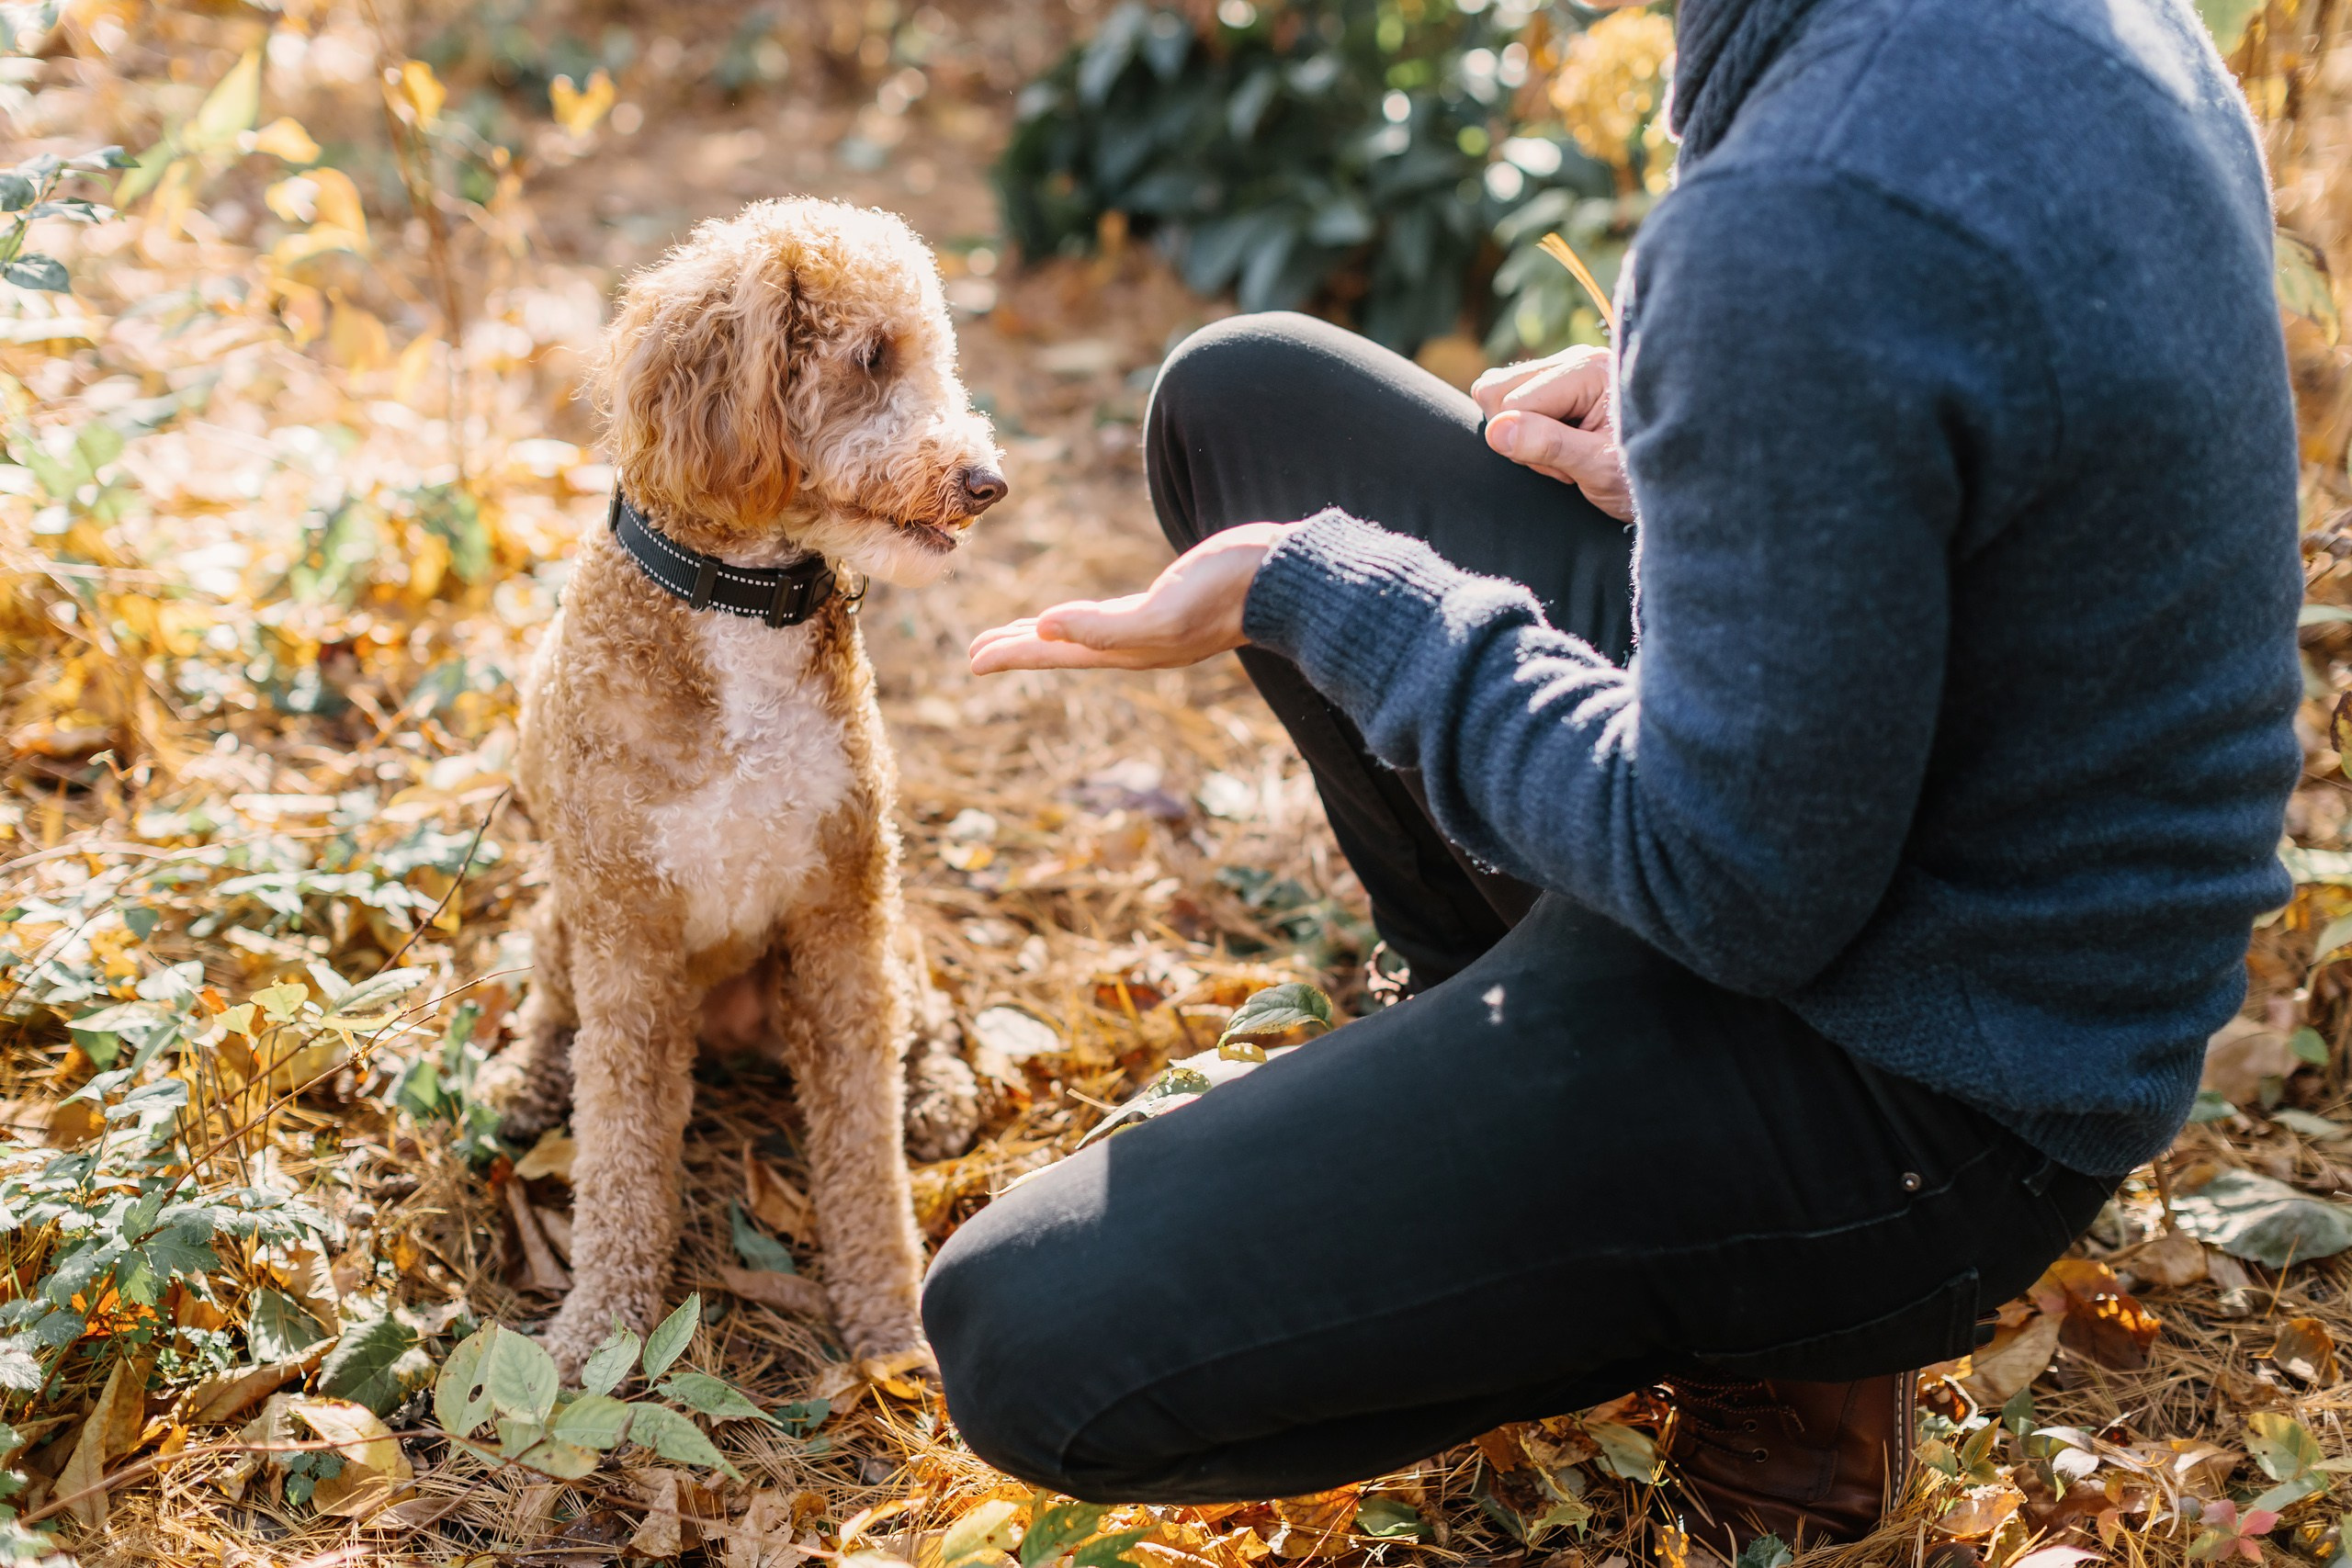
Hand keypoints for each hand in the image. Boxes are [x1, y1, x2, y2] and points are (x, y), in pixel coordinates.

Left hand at [969, 521, 1293, 674]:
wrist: (1284, 579)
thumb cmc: (1227, 595)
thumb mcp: (1164, 614)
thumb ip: (1105, 627)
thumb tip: (1047, 628)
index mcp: (1128, 648)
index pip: (1055, 653)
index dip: (1011, 655)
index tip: (971, 659)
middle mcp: (1135, 643)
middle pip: (1062, 649)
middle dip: (1019, 649)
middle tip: (976, 652)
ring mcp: (1152, 625)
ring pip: (1083, 635)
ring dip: (1047, 636)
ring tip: (1018, 635)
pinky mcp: (1168, 602)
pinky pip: (1108, 618)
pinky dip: (1081, 620)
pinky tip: (1077, 617)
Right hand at [1471, 345, 1634, 521]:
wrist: (1677, 485)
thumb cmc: (1641, 479)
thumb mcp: (1598, 468)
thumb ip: (1547, 445)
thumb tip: (1495, 431)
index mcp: (1589, 369)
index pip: (1512, 401)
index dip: (1527, 444)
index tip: (1569, 468)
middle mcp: (1576, 360)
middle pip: (1497, 389)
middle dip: (1519, 434)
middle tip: (1564, 462)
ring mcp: (1567, 371)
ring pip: (1499, 396)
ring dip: (1526, 436)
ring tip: (1569, 457)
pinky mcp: (1561, 387)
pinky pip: (1513, 404)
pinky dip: (1531, 434)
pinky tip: (1567, 449)